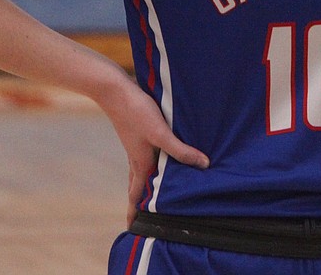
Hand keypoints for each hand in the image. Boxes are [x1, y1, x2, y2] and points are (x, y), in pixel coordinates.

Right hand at [95, 73, 209, 226]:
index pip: (136, 196)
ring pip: (140, 172)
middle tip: (144, 217)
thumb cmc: (137, 113)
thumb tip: (203, 165)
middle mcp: (136, 159)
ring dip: (145, 184)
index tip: (133, 229)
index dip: (135, 213)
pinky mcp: (138, 133)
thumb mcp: (161, 133)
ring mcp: (135, 147)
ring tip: (154, 192)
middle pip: (136, 187)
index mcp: (140, 165)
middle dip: (139, 203)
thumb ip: (181, 151)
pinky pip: (144, 156)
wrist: (116, 91)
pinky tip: (158, 157)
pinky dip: (150, 164)